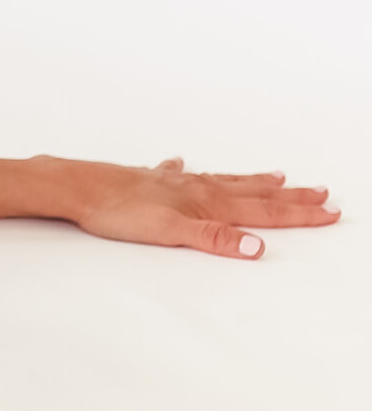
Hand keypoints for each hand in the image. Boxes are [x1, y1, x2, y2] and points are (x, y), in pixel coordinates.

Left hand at [60, 157, 338, 259]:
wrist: (79, 188)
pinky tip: (181, 163)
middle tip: (323, 192)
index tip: (331, 212)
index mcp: (208, 202)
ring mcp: (174, 182)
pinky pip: (179, 173)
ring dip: (253, 181)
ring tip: (277, 175)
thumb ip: (215, 239)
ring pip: (223, 181)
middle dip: (290, 196)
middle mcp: (197, 187)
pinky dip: (187, 170)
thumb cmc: (120, 211)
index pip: (264, 212)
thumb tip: (258, 247)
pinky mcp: (150, 182)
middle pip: (253, 193)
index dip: (299, 214)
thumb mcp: (171, 232)